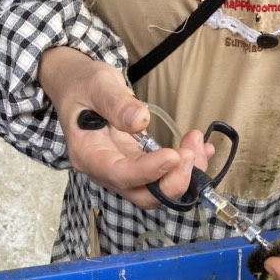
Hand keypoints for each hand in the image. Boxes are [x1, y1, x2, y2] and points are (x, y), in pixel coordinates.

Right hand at [37, 47, 213, 208]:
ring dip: (184, 174)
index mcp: (89, 155)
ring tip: (197, 144)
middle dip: (172, 183)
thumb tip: (139, 120)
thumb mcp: (97, 84)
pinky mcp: (138, 165)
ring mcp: (124, 170)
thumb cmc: (83, 85)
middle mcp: (106, 171)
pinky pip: (164, 176)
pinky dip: (186, 166)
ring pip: (158, 189)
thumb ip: (116, 103)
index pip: (121, 175)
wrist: (78, 87)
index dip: (149, 171)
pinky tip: (201, 148)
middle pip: (143, 195)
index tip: (173, 156)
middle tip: (191, 155)